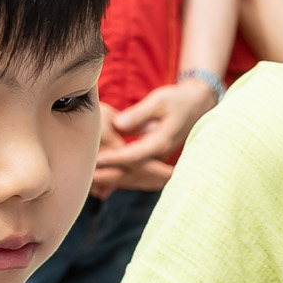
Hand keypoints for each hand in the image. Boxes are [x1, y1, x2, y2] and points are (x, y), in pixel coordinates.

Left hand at [96, 78, 216, 193]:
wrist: (196, 106)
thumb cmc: (176, 100)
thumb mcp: (158, 101)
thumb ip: (139, 114)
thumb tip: (119, 125)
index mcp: (162, 142)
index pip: (135, 155)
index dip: (116, 158)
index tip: (97, 160)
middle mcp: (160, 156)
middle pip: (132, 172)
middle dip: (108, 175)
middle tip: (86, 177)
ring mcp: (157, 161)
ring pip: (133, 177)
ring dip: (111, 180)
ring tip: (89, 182)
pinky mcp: (152, 161)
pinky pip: (135, 174)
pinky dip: (118, 178)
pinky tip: (100, 182)